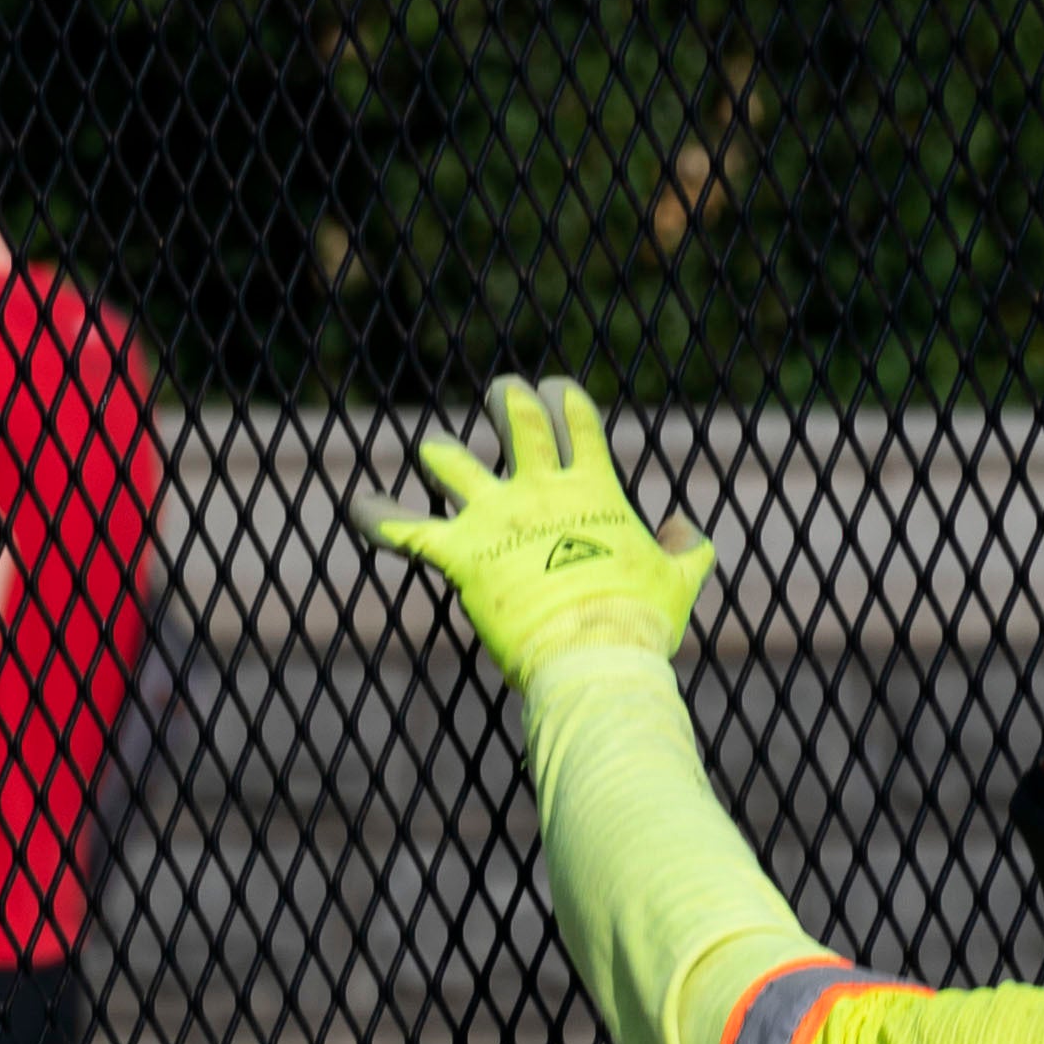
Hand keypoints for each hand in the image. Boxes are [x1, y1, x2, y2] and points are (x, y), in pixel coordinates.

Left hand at [360, 376, 714, 682]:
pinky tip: (357, 505)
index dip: (565, 399)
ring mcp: (495, 519)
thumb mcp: (681, 577)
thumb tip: (680, 529)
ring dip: (441, 451)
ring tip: (434, 448)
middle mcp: (539, 491)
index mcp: (593, 488)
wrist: (592, 652)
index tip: (556, 392)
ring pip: (453, 464)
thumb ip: (685, 546)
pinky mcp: (459, 556)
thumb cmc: (639, 620)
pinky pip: (404, 530)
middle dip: (508, 401)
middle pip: (516, 421)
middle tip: (501, 394)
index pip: (577, 419)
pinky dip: (377, 517)